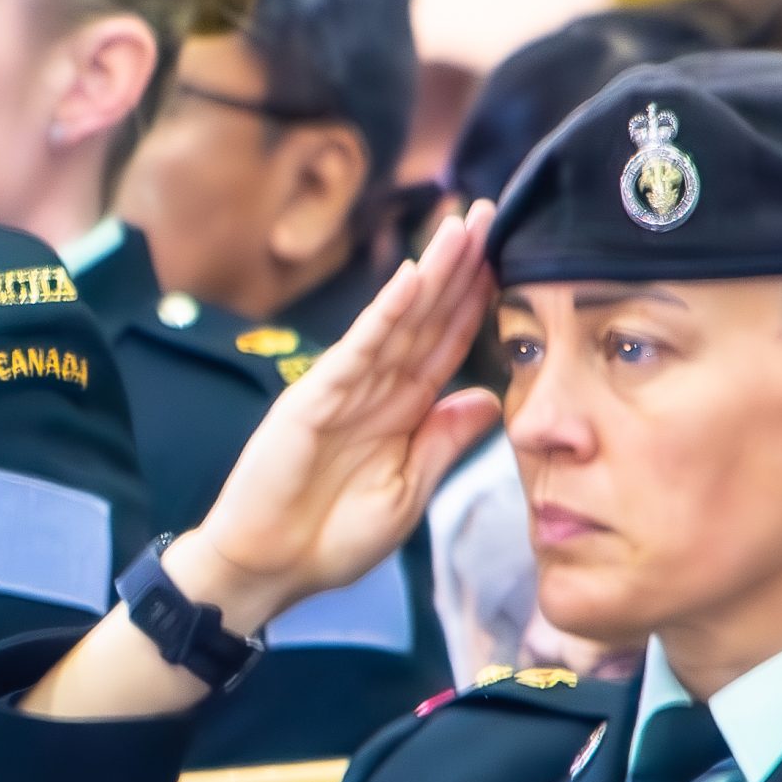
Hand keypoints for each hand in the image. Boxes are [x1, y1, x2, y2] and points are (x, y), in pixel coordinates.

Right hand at [178, 203, 501, 631]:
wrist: (273, 569)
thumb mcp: (409, 491)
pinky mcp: (314, 398)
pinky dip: (385, 314)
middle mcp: (377, 388)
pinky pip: (359, 349)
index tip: (509, 258)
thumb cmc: (333, 538)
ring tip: (462, 228)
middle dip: (460, 265)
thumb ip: (443, 441)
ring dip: (431, 273)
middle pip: (428, 316)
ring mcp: (345, 388)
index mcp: (403, 411)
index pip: (447, 343)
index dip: (477, 301)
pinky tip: (411, 279)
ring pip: (398, 320)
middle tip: (492, 212)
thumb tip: (488, 398)